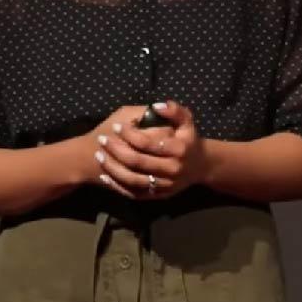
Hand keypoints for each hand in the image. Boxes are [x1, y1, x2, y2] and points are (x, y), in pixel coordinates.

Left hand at [91, 100, 206, 199]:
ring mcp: (164, 184)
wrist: (201, 167)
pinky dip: (118, 185)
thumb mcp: (187, 121)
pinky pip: (134, 193)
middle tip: (102, 139)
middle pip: (137, 161)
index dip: (129, 134)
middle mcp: (172, 169)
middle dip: (116, 150)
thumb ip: (174, 110)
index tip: (116, 126)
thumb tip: (155, 106)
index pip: (148, 142)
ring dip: (113, 168)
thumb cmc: (189, 140)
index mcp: (178, 149)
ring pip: (133, 179)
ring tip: (99, 156)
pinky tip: (105, 176)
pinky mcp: (158, 195)